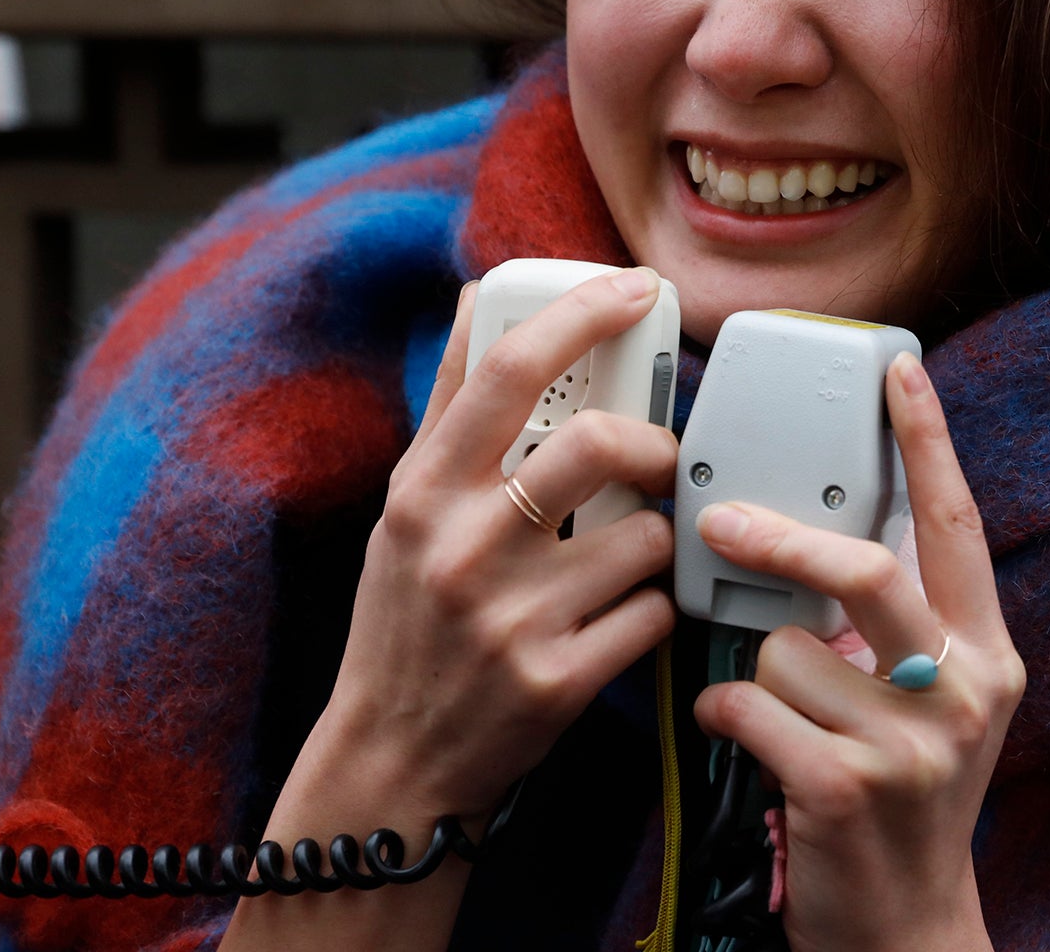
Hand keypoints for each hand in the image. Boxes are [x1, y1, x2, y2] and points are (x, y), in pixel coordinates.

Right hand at [318, 268, 679, 823]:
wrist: (392, 761)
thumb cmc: (406, 618)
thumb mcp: (406, 507)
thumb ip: (451, 402)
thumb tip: (479, 295)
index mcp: (425, 492)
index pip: (510, 369)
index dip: (585, 312)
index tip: (636, 288)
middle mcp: (463, 548)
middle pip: (599, 444)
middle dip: (654, 444)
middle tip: (657, 458)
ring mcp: (512, 618)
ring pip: (647, 535)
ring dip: (654, 540)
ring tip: (624, 558)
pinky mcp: (559, 682)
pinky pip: (656, 613)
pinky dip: (654, 609)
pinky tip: (619, 617)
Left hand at [692, 353, 1023, 951]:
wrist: (904, 926)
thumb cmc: (900, 796)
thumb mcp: (932, 702)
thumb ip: (904, 624)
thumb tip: (823, 531)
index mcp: (988, 651)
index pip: (956, 523)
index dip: (928, 441)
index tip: (900, 367)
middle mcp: (964, 689)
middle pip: (866, 571)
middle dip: (784, 543)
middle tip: (721, 523)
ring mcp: (912, 744)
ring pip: (788, 648)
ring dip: (758, 676)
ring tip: (783, 720)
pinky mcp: (845, 788)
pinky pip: (748, 708)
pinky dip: (725, 718)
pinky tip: (749, 745)